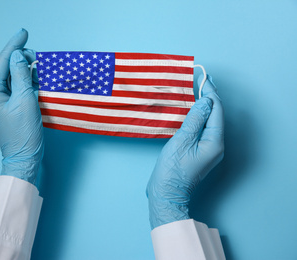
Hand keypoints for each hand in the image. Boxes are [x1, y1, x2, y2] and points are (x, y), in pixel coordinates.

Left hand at [0, 29, 43, 184]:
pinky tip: (32, 78)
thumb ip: (21, 75)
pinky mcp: (4, 104)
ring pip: (5, 73)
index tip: (24, 33)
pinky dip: (21, 78)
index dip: (13, 46)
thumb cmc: (24, 133)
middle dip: (16, 56)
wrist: (23, 156)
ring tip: (35, 66)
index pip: (1, 61)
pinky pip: (10, 84)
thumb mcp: (25, 100)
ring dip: (19, 66)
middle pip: (0, 64)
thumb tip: (18, 54)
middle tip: (34, 55)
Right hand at [146, 75, 223, 228]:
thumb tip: (205, 101)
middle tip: (203, 79)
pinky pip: (203, 129)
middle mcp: (216, 145)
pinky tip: (192, 110)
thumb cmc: (172, 170)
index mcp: (214, 142)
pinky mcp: (200, 151)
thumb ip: (194, 120)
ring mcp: (209, 149)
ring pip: (210, 121)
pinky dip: (199, 116)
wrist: (167, 192)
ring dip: (204, 105)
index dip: (211, 93)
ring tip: (198, 90)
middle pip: (216, 115)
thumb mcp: (182, 141)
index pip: (216, 111)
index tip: (204, 77)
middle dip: (210, 97)